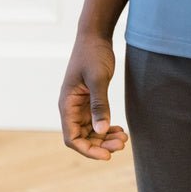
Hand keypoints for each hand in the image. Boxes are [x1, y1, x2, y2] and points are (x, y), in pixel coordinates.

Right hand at [59, 33, 129, 160]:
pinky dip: (106, 127)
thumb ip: (99, 104)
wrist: (95, 36)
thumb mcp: (98, 79)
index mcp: (66, 105)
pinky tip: (120, 129)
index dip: (88, 150)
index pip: (72, 138)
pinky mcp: (90, 100)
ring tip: (123, 138)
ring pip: (91, 131)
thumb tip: (101, 130)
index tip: (107, 155)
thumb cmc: (92, 54)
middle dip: (101, 145)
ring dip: (105, 138)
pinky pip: (96, 121)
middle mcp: (71, 108)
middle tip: (122, 143)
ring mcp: (80, 105)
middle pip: (83, 138)